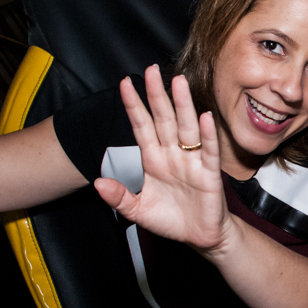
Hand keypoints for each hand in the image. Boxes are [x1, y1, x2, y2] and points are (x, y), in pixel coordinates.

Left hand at [94, 66, 233, 252]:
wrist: (199, 237)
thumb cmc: (171, 220)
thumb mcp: (137, 211)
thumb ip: (119, 197)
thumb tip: (98, 183)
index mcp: (153, 159)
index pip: (142, 126)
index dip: (134, 106)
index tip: (124, 83)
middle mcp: (172, 154)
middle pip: (163, 119)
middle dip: (157, 95)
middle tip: (151, 70)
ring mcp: (191, 161)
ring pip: (186, 127)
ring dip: (182, 105)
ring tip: (178, 82)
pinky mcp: (208, 173)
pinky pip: (207, 150)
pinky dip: (207, 134)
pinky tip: (204, 117)